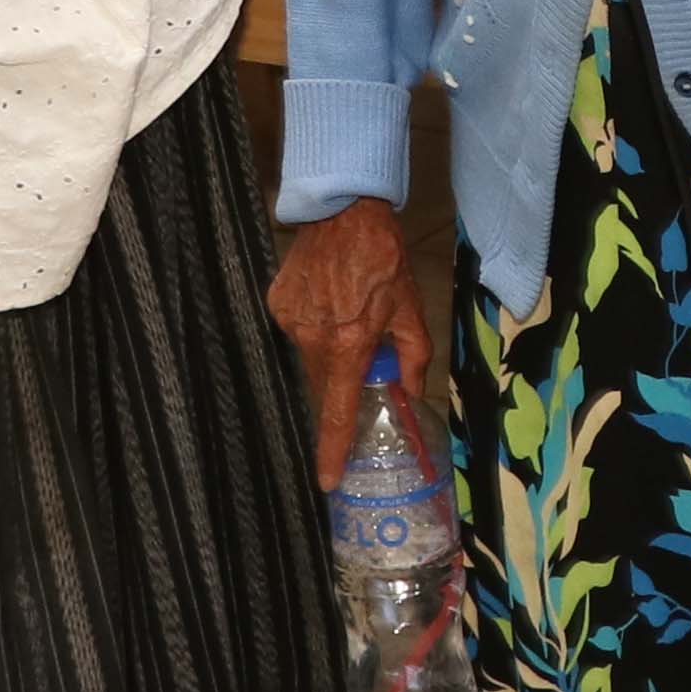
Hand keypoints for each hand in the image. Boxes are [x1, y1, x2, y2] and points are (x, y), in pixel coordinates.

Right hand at [271, 197, 437, 481]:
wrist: (343, 210)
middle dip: (342, 385)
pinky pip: (298, 332)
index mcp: (347, 347)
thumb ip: (413, 356)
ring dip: (330, 353)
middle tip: (362, 357)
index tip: (327, 481)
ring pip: (311, 359)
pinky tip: (330, 301)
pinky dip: (315, 328)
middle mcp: (312, 341)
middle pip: (324, 386)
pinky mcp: (277, 304)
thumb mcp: (411, 308)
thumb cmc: (384, 259)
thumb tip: (410, 390)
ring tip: (348, 316)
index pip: (337, 414)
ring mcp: (290, 322)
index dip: (332, 451)